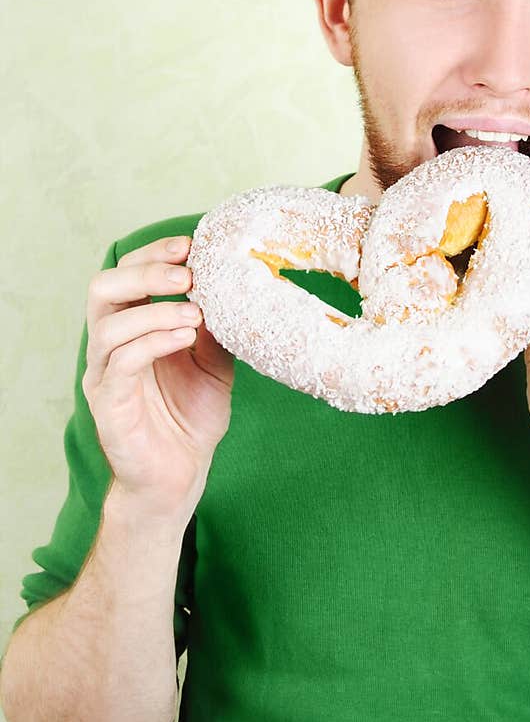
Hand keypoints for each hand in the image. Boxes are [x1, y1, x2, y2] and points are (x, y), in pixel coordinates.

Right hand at [81, 235, 233, 515]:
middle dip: (145, 273)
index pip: (126, 276)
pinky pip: (119, 363)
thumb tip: (234, 286)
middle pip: (103, 289)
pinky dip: (153, 342)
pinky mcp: (108, 404)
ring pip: (108, 325)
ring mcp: (104, 375)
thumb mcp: (214, 363)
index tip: (191, 245)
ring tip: (196, 313)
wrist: (181, 476)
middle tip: (188, 273)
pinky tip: (186, 338)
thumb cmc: (192, 418)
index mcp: (131, 329)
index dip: (153, 255)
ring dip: (154, 311)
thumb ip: (215, 327)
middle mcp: (110, 347)